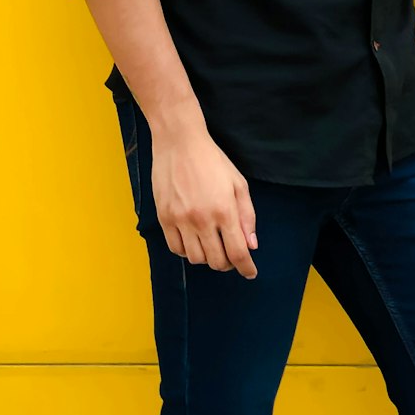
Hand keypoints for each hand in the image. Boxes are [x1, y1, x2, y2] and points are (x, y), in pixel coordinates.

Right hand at [151, 129, 259, 279]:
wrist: (179, 142)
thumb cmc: (212, 160)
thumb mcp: (238, 183)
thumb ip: (247, 215)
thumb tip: (251, 245)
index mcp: (224, 210)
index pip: (238, 252)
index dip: (246, 268)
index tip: (250, 273)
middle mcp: (202, 219)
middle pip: (217, 261)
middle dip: (228, 264)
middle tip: (231, 256)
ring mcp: (180, 220)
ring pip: (196, 259)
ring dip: (207, 258)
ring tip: (212, 245)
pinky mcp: (164, 218)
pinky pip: (176, 249)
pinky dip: (187, 251)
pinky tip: (194, 241)